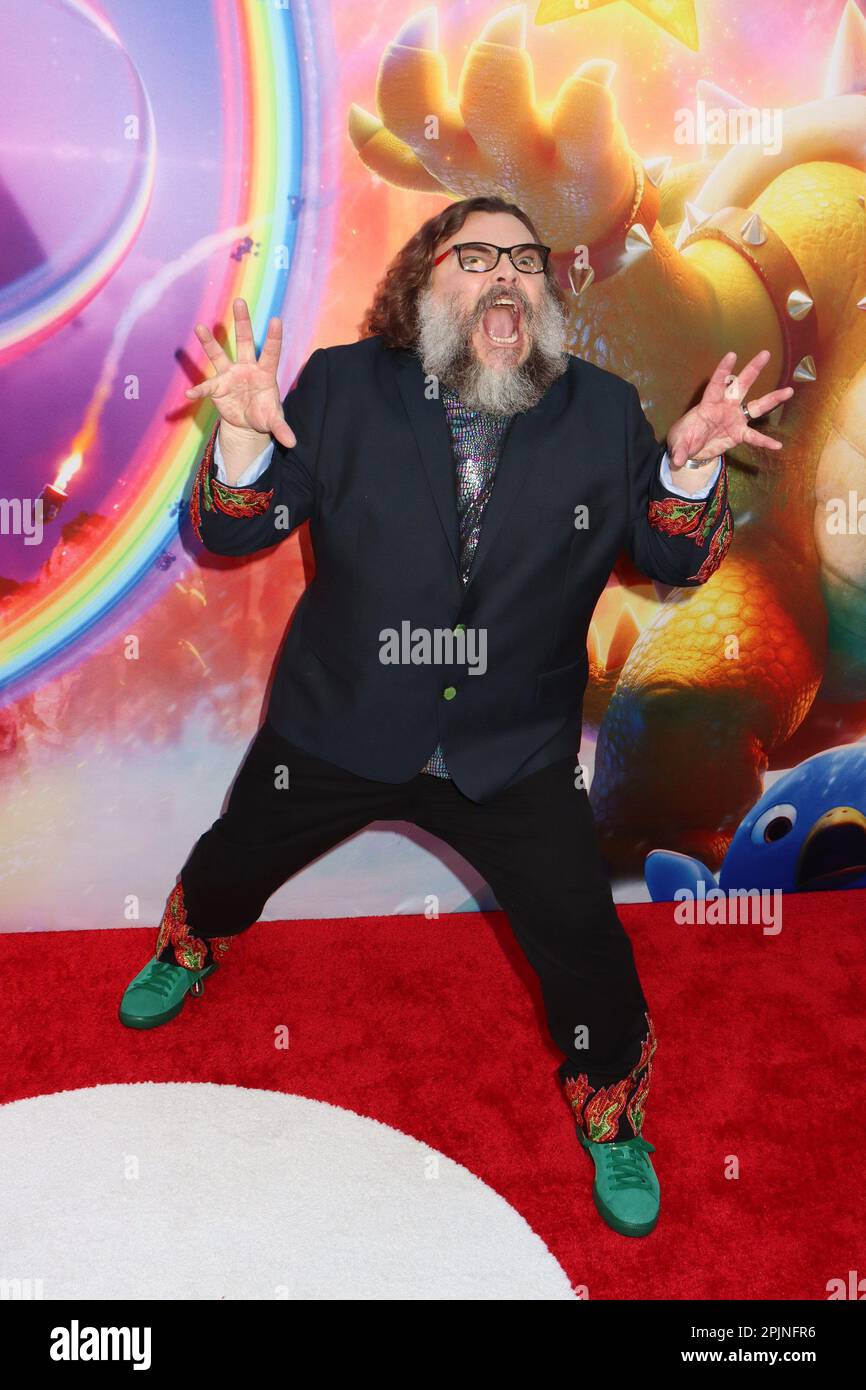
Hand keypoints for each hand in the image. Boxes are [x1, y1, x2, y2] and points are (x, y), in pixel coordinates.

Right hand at [184, 298, 296, 448]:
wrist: (248, 423)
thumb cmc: (264, 415)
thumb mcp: (273, 422)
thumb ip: (282, 429)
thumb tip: (292, 444)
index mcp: (265, 373)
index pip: (271, 353)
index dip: (274, 337)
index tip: (276, 319)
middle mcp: (247, 368)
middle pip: (245, 341)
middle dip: (242, 322)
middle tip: (240, 301)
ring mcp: (230, 374)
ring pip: (219, 355)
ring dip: (209, 342)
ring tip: (199, 327)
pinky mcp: (217, 386)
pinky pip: (206, 387)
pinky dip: (199, 391)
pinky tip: (190, 394)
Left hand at [666, 349, 793, 468]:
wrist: (691, 450)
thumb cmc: (684, 438)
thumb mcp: (678, 443)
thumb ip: (679, 450)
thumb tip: (677, 460)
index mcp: (709, 404)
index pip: (716, 384)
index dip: (723, 370)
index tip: (732, 355)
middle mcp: (725, 407)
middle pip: (741, 385)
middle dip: (752, 370)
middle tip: (765, 354)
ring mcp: (735, 418)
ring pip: (756, 406)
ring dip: (772, 399)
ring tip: (789, 391)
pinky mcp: (739, 433)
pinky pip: (754, 436)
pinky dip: (765, 441)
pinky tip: (778, 445)